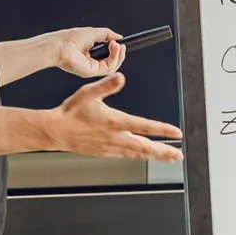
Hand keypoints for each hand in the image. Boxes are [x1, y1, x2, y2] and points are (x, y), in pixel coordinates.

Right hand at [43, 73, 182, 162]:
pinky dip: (140, 157)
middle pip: (145, 147)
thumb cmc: (71, 111)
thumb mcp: (89, 93)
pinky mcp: (105, 153)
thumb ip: (106, 85)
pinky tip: (146, 156)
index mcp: (114, 122)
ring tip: (169, 158)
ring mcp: (111, 147)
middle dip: (164, 152)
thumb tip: (120, 77)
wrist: (57, 131)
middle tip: (178, 155)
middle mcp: (115, 137)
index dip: (162, 130)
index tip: (176, 133)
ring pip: (138, 154)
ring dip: (156, 156)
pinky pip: (127, 156)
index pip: (143, 126)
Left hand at [52, 27, 126, 78]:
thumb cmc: (70, 38)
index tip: (120, 43)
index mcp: (91, 53)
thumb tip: (119, 37)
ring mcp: (92, 68)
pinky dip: (114, 58)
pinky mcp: (92, 72)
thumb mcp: (94, 33)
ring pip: (113, 66)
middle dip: (119, 54)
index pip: (108, 56)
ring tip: (116, 45)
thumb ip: (108, 35)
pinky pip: (108, 68)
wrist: (61, 45)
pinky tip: (114, 48)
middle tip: (121, 45)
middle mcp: (92, 62)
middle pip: (112, 62)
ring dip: (118, 55)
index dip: (116, 50)